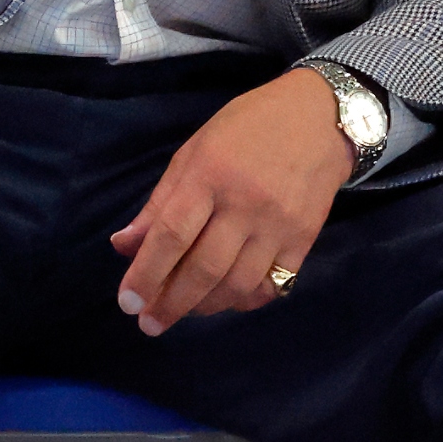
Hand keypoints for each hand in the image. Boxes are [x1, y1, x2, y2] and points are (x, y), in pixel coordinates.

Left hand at [110, 70, 349, 330]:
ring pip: (238, 284)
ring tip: (184, 310)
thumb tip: (124, 246)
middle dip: (172, 303)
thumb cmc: (244, 130)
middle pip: (204, 269)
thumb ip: (159, 203)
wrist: (318, 118)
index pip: (170, 236)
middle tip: (150, 323)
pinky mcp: (305, 238)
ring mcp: (279, 225)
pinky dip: (246, 299)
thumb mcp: (192, 153)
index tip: (127, 303)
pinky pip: (273, 283)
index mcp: (208, 177)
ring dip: (206, 306)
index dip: (145, 274)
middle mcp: (245, 205)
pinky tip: (226, 300)